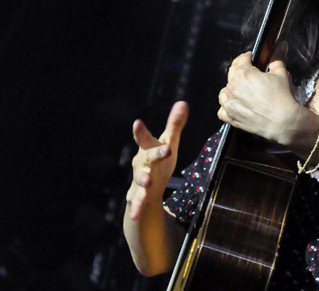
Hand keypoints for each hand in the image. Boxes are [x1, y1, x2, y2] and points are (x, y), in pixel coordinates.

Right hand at [126, 101, 188, 220]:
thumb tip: (183, 102)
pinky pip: (138, 202)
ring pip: (140, 179)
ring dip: (143, 181)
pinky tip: (135, 216)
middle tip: (166, 149)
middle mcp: (141, 163)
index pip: (146, 138)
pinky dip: (137, 208)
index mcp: (148, 149)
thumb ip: (174, 125)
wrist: (145, 184)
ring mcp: (139, 179)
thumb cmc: (159, 159)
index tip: (137, 123)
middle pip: (147, 157)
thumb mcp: (168, 142)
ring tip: (148, 182)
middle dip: (154, 154)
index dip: (141, 131)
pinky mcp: (139, 196)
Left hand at [217, 43, 304, 144]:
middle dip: (240, 70)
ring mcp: (229, 103)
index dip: (248, 56)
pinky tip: (235, 106)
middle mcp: (232, 87)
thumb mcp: (281, 73)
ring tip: (242, 90)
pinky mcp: (230, 117)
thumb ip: (277, 57)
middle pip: (232, 73)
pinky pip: (222, 110)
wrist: (283, 122)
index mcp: (243, 73)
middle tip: (250, 73)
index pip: (242, 59)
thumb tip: (281, 44)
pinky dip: (227, 107)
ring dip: (231, 88)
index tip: (252, 57)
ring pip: (224, 91)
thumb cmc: (282, 97)